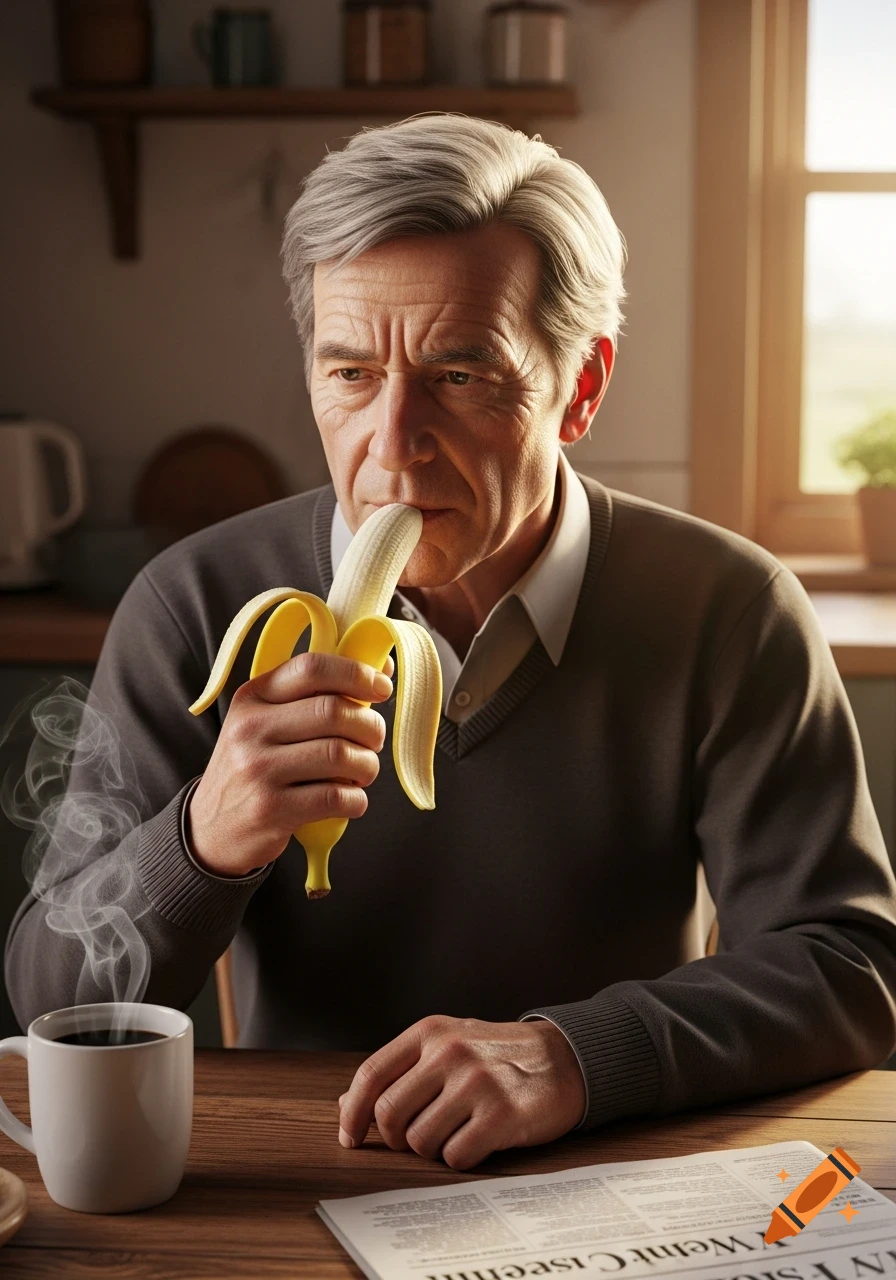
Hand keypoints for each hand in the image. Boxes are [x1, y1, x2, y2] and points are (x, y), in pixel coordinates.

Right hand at [187, 651, 394, 876]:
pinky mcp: (270, 809)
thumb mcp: (266, 724)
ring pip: (340, 754)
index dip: (356, 673)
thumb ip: (314, 697)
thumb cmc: (254, 768)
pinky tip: (351, 800)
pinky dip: (356, 799)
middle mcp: (250, 728)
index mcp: (252, 698)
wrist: (211, 828)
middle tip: (373, 740)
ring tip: (362, 772)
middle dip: (370, 726)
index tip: (381, 687)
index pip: (311, 669)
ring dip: (367, 765)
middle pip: (333, 711)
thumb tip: (381, 671)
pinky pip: (335, 797)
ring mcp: (258, 770)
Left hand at [337, 1014, 585, 1170]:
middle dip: (397, 1138)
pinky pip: (456, 1157)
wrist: (562, 1059)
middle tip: (416, 1138)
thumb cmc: (496, 1056)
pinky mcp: (501, 1114)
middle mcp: (450, 1052)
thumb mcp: (445, 1046)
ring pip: (421, 1142)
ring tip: (456, 1132)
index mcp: (430, 1032)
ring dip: (433, 1149)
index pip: (371, 1076)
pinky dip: (461, 1158)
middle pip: (390, 1115)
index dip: (353, 1113)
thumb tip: (347, 1105)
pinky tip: (478, 1140)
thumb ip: (399, 1071)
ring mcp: (476, 1082)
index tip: (350, 1138)